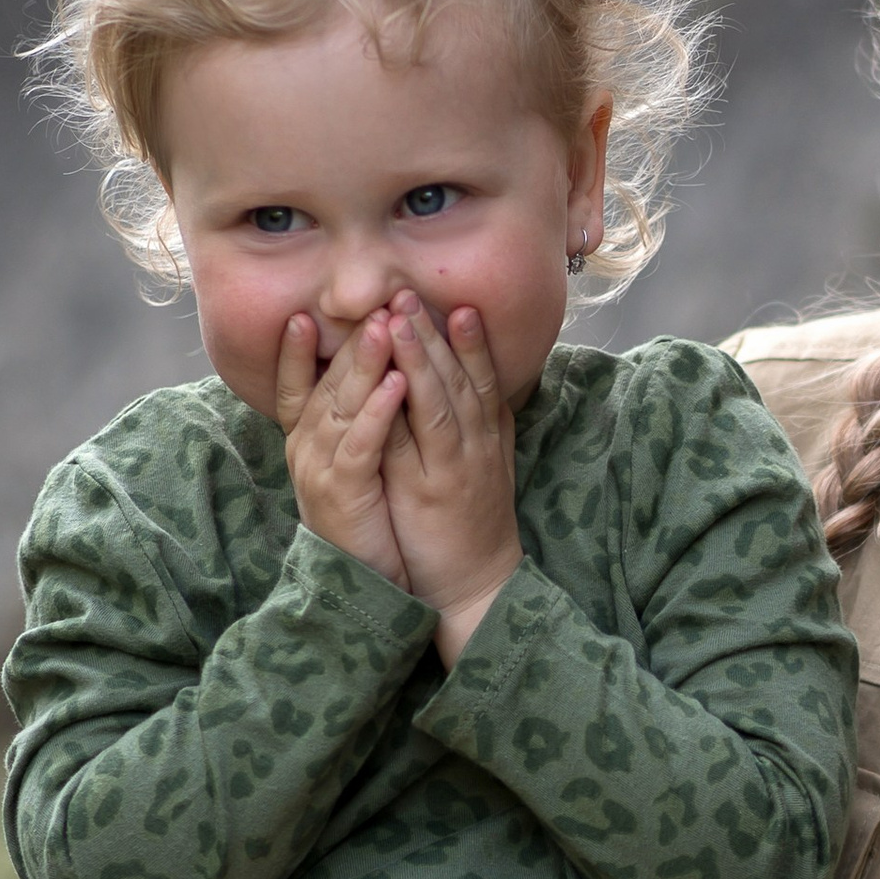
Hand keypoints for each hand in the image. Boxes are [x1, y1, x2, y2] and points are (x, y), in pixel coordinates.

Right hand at [276, 308, 407, 579]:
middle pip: (327, 384)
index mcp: (309, 438)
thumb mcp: (359, 459)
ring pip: (341, 406)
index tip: (304, 314)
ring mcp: (321, 471)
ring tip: (386, 326)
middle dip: (353, 341)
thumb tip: (376, 367)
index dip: (296, 351)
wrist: (375, 581)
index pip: (295, 385)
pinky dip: (378, 413)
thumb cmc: (372, 514)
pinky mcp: (344, 494)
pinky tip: (397, 385)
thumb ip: (359, 416)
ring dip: (364, 365)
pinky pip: (361, 445)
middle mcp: (307, 449)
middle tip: (378, 302)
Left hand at [378, 297, 520, 662]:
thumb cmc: (476, 527)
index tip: (459, 304)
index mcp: (488, 439)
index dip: (472, 342)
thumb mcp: (491, 469)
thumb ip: (487, 428)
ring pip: (439, 402)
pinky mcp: (428, 492)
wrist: (478, 585)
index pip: (482, 380)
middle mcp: (476, 447)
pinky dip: (402, 408)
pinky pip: (414, 443)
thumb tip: (483, 387)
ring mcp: (453, 468)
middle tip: (410, 293)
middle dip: (434, 334)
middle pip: (458, 380)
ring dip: (420, 358)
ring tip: (399, 319)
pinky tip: (388, 380)